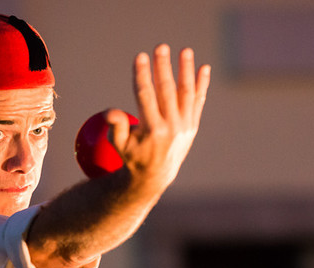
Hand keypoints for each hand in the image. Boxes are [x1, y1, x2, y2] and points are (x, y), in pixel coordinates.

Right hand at [107, 44, 210, 189]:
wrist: (156, 175)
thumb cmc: (133, 156)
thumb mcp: (119, 145)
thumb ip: (116, 127)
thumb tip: (110, 112)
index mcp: (153, 130)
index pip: (146, 96)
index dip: (142, 75)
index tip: (140, 56)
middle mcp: (172, 127)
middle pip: (167, 91)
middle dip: (163, 67)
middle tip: (160, 47)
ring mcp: (185, 126)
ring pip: (186, 93)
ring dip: (186, 70)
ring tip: (185, 50)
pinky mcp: (192, 125)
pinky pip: (198, 101)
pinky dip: (201, 85)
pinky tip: (204, 68)